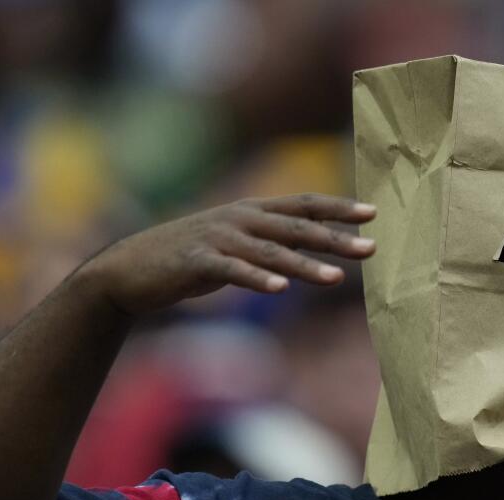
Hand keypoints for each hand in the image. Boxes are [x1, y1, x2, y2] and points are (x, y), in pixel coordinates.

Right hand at [78, 194, 376, 315]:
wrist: (130, 269)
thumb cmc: (189, 258)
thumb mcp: (235, 246)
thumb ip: (271, 245)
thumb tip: (311, 252)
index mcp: (251, 211)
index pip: (304, 205)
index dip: (338, 208)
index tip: (373, 213)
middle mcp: (239, 218)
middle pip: (296, 227)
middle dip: (336, 238)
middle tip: (372, 248)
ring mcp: (218, 238)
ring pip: (271, 252)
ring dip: (305, 265)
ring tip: (337, 277)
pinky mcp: (197, 262)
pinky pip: (233, 271)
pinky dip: (258, 279)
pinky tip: (280, 289)